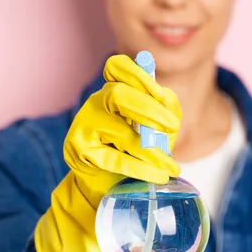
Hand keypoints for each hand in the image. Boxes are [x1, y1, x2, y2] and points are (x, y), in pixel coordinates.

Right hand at [35, 54, 182, 251]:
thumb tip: (167, 99)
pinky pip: (113, 159)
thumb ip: (166, 110)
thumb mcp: (158, 128)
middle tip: (171, 127)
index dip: (138, 75)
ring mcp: (84, 125)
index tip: (159, 93)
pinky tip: (158, 176)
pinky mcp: (79, 151)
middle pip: (118, 93)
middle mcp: (96, 103)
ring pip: (120, 131)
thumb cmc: (137, 151)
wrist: (110, 184)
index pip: (117, 67)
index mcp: (115, 90)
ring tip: (171, 167)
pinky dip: (140, 168)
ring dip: (151, 150)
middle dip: (150, 110)